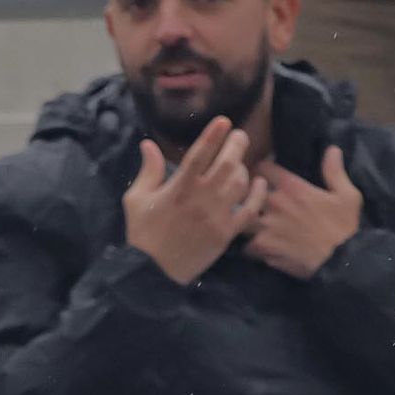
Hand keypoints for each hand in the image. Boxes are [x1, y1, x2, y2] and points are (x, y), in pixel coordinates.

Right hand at [124, 117, 267, 285]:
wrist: (152, 274)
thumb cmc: (142, 235)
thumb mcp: (135, 199)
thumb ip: (148, 170)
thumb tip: (148, 144)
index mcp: (179, 187)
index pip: (200, 153)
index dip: (213, 134)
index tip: (224, 121)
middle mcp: (201, 198)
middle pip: (227, 162)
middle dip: (237, 144)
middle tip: (239, 137)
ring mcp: (216, 216)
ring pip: (240, 182)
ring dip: (243, 169)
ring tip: (240, 165)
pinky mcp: (225, 233)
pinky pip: (249, 209)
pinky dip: (257, 195)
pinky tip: (259, 185)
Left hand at [245, 146, 361, 279]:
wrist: (339, 260)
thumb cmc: (343, 226)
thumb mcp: (346, 194)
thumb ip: (334, 171)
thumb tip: (332, 149)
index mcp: (292, 187)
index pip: (263, 169)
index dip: (259, 171)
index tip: (259, 176)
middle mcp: (274, 203)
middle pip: (246, 195)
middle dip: (245, 198)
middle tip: (248, 203)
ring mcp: (266, 227)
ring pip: (242, 221)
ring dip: (244, 224)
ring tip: (249, 228)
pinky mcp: (264, 249)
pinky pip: (247, 247)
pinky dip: (250, 249)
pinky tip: (257, 250)